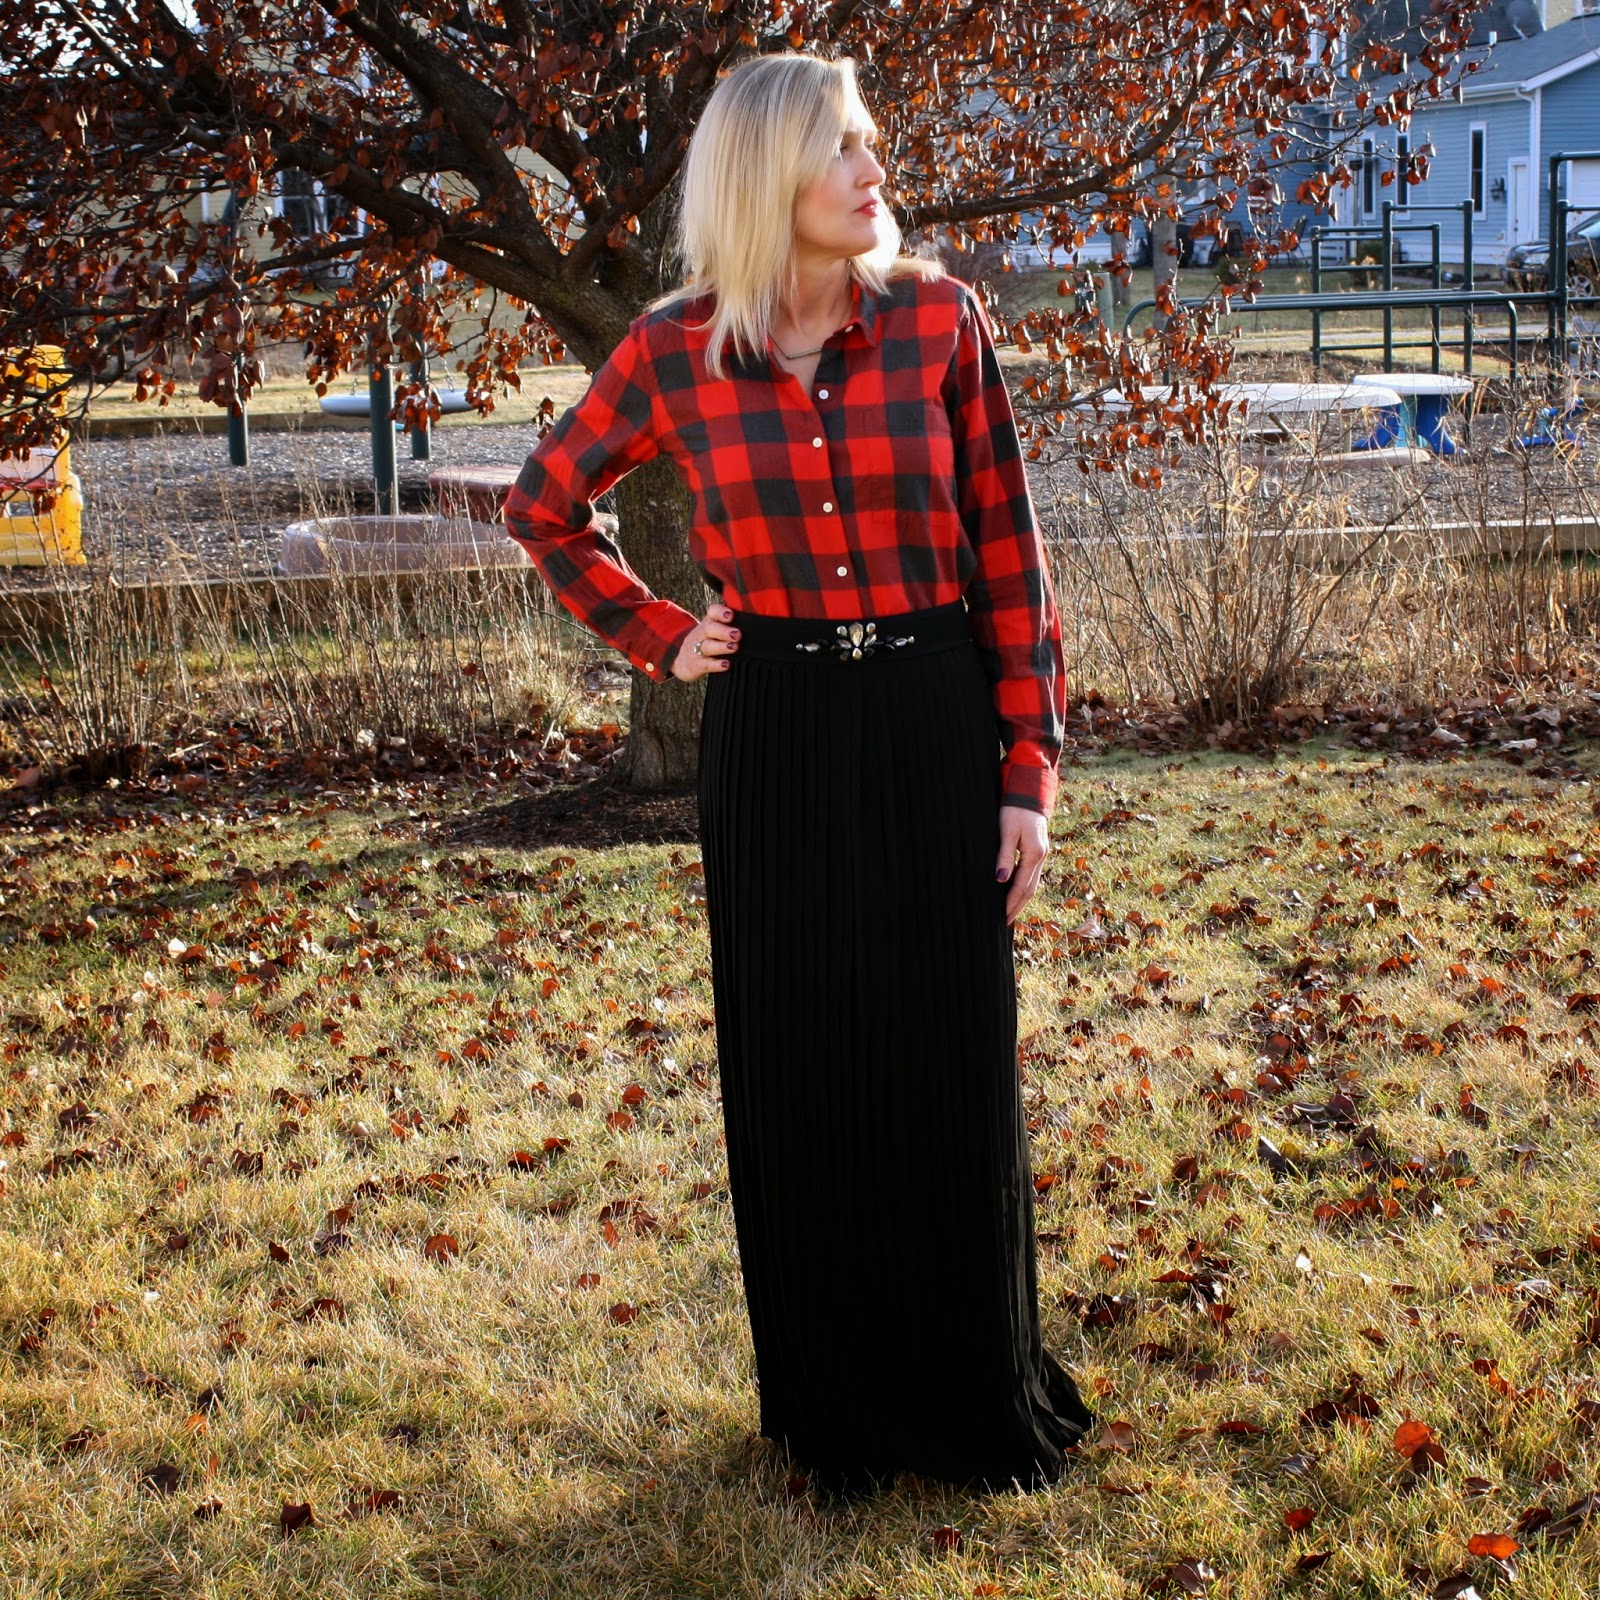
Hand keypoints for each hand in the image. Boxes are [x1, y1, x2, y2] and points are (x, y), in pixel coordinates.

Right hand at [671, 603, 740, 681]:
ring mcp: (696, 649)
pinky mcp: (696, 665)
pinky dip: (716, 665)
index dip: (721, 612)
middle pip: (709, 628)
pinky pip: (706, 664)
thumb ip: (730, 626)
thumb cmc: (706, 643)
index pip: (712, 612)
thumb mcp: (714, 631)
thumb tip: (754, 626)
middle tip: (737, 634)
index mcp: (709, 623)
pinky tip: (726, 664)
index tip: (731, 615)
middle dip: (724, 631)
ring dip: (721, 646)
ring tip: (734, 647)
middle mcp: (701, 634)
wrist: (681, 660)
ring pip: (707, 646)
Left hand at [995, 805, 1047, 924]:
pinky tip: (1016, 891)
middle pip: (1030, 889)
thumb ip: (1005, 856)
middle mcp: (1041, 856)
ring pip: (1032, 883)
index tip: (1002, 916)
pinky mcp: (1038, 850)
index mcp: (1034, 854)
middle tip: (1005, 922)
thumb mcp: (1007, 832)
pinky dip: (1024, 887)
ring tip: (1010, 912)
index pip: (1021, 886)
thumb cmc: (1015, 810)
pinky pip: (1032, 874)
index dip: (1011, 903)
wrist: (1029, 793)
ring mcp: (1041, 853)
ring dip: (1022, 899)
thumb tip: (1001, 880)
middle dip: (1018, 906)